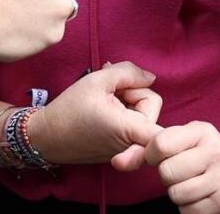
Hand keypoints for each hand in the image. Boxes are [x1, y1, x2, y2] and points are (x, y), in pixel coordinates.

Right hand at [29, 62, 162, 166]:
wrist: (46, 136)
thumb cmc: (70, 109)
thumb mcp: (98, 80)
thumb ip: (129, 72)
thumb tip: (150, 77)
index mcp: (129, 129)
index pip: (165, 136)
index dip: (173, 127)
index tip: (171, 121)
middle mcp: (132, 144)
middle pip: (151, 106)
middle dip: (134, 91)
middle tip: (111, 87)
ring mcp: (126, 148)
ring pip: (142, 113)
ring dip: (128, 99)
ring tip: (104, 94)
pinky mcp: (120, 148)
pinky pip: (132, 123)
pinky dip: (123, 110)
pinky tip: (104, 104)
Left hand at [140, 121, 219, 213]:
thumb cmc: (201, 157)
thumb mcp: (180, 143)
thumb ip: (144, 150)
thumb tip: (116, 161)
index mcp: (203, 131)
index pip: (160, 144)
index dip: (152, 155)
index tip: (161, 157)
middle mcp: (216, 152)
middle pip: (166, 172)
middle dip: (168, 176)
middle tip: (182, 172)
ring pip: (176, 193)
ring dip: (178, 193)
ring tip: (192, 184)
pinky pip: (188, 210)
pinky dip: (189, 207)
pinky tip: (201, 196)